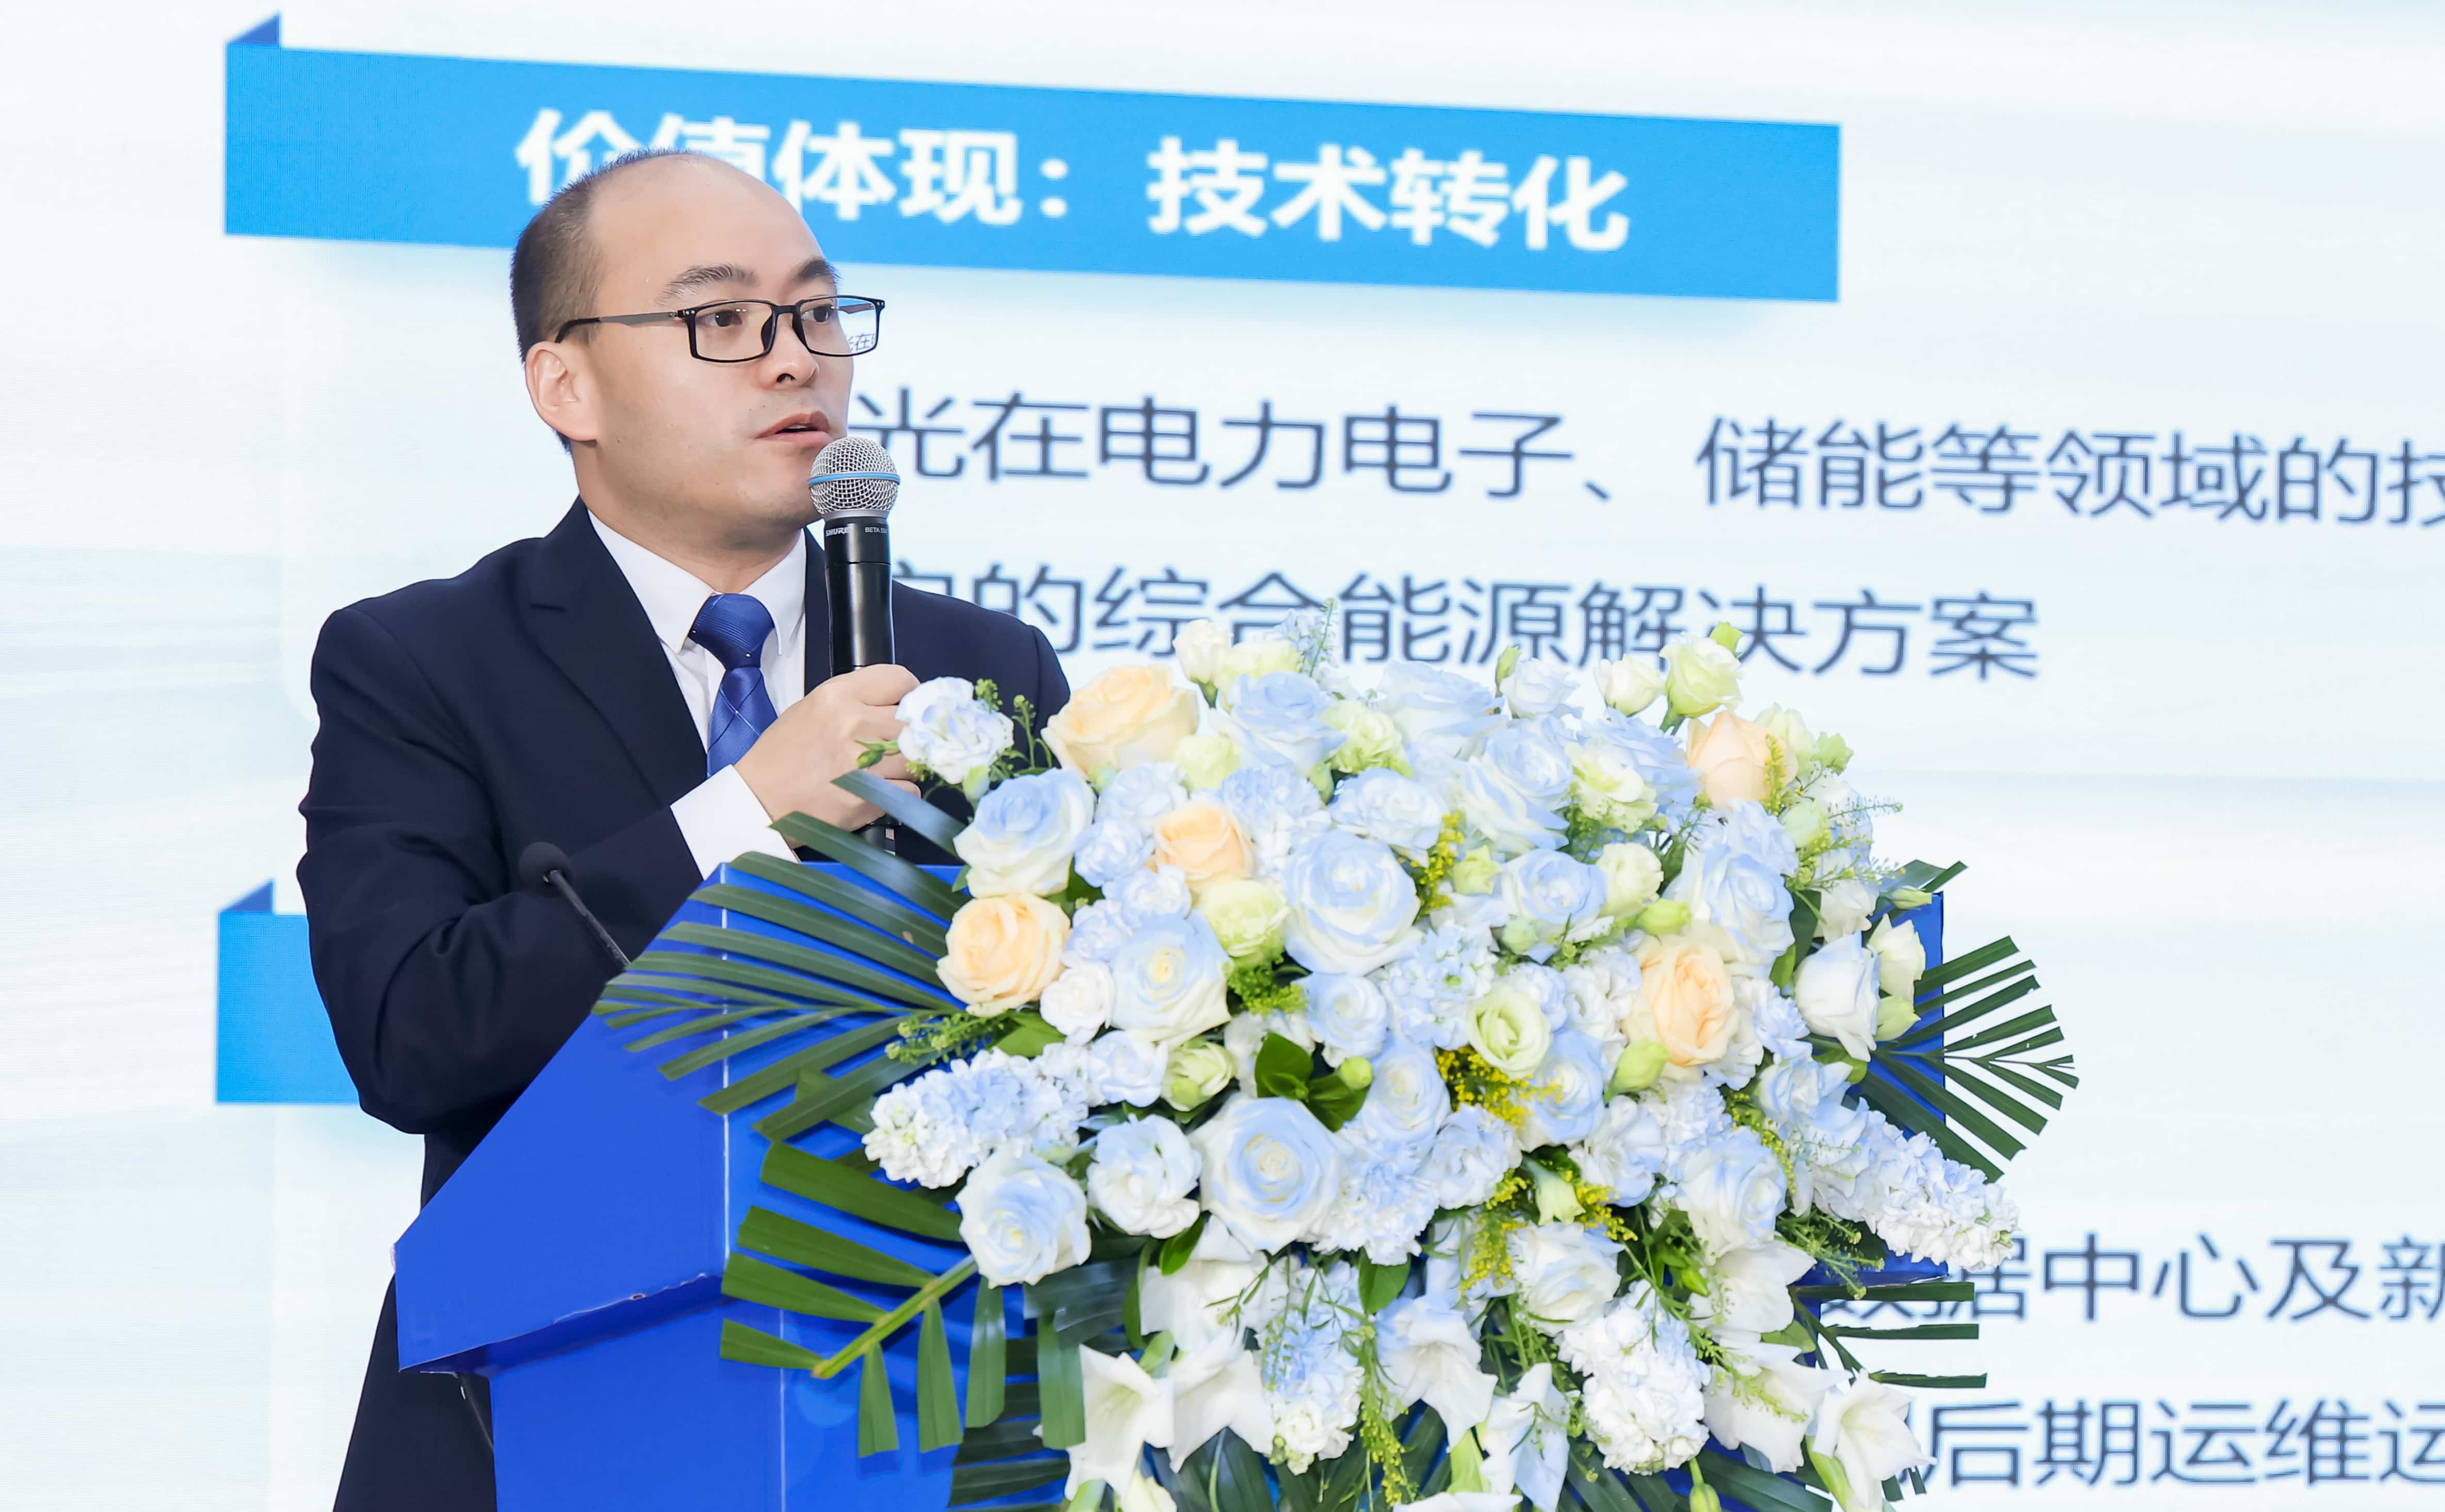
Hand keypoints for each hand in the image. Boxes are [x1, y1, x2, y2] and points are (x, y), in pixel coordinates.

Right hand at [733, 664, 919, 829]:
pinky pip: (910, 789)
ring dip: (905, 765)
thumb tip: (893, 705)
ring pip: (915, 756)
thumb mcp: (811, 708)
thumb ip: (854, 700)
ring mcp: (864, 761)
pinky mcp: (869, 796)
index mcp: (838, 695)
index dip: (906, 695)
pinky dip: (900, 793)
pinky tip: (879, 792)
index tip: (901, 709)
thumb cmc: (782, 755)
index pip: (899, 680)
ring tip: (881, 771)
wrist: (759, 800)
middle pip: (911, 721)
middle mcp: (854, 722)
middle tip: (890, 746)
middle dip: (906, 734)